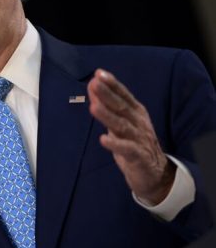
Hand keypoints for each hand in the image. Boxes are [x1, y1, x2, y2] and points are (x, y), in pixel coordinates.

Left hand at [88, 69, 175, 204]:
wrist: (155, 173)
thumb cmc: (134, 143)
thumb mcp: (121, 122)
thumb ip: (108, 106)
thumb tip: (93, 86)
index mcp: (136, 113)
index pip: (124, 96)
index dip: (113, 84)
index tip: (99, 73)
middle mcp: (139, 123)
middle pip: (122, 107)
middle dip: (108, 95)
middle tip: (94, 83)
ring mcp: (139, 139)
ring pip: (122, 126)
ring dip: (108, 116)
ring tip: (93, 107)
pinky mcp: (138, 157)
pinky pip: (126, 149)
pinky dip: (115, 144)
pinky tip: (103, 139)